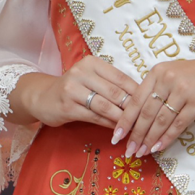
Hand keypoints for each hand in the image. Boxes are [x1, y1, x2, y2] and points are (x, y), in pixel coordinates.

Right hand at [16, 56, 138, 128]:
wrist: (42, 97)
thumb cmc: (73, 89)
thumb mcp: (91, 80)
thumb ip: (112, 85)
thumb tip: (142, 98)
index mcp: (92, 63)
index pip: (122, 78)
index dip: (138, 93)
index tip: (152, 105)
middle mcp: (82, 72)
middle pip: (115, 93)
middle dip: (132, 108)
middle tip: (147, 121)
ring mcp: (72, 89)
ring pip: (106, 106)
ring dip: (122, 119)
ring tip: (135, 129)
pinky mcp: (67, 106)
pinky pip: (94, 117)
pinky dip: (108, 125)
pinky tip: (117, 131)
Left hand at [114, 54, 194, 157]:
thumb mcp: (175, 74)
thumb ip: (158, 89)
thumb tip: (139, 116)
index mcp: (158, 72)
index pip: (135, 99)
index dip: (124, 120)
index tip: (116, 136)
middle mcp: (168, 79)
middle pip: (146, 113)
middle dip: (135, 135)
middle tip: (128, 150)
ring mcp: (183, 90)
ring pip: (160, 120)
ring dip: (149, 140)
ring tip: (141, 152)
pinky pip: (178, 124)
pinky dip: (166, 138)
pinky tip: (158, 148)